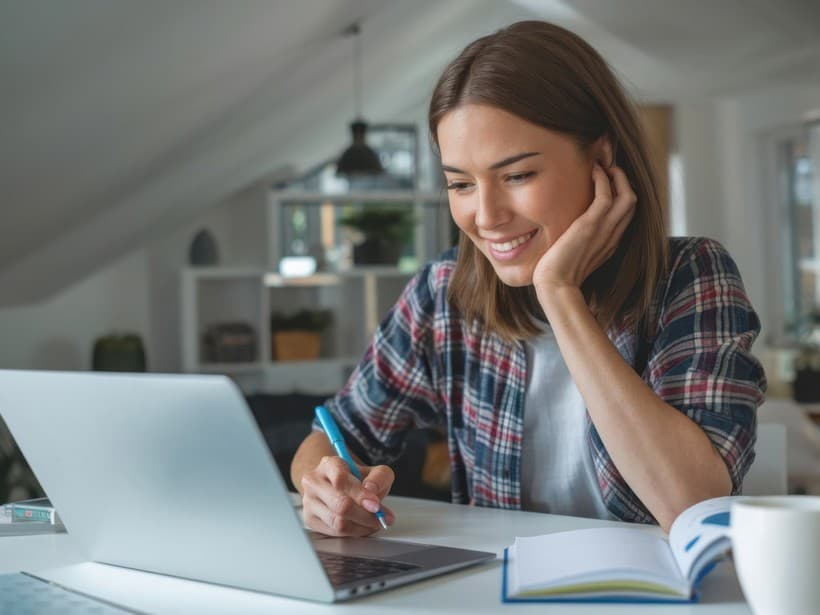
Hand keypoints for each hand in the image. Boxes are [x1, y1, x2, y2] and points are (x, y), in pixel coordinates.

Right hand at [300, 456, 395, 535]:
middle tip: (380, 517)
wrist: (337, 486)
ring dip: (362, 525)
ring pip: (337, 521)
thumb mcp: (374, 472)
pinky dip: (354, 532)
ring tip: (375, 522)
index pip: (341, 480)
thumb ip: (379, 477)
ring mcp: (309, 501)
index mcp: (329, 464)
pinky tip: (363, 526)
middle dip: (365, 514)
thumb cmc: (357, 480)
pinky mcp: (310, 519)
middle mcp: (314, 481)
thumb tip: (371, 491)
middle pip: (340, 504)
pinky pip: (335, 532)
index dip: (360, 495)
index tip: (376, 505)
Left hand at [532, 163, 635, 300]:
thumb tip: (567, 236)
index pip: (626, 214)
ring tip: (605, 165)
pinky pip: (606, 195)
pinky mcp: (591, 225)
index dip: (621, 194)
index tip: (610, 181)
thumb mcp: (574, 256)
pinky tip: (593, 170)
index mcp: (610, 243)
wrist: (555, 286)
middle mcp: (612, 236)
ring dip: (618, 176)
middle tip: (609, 168)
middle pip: (632, 202)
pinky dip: (603, 179)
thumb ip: (578, 244)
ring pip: (627, 196)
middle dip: (624, 181)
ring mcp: (604, 230)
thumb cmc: (558, 275)